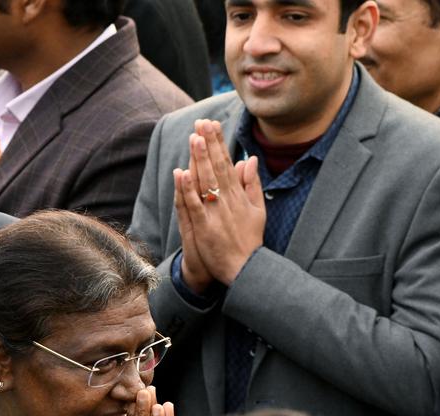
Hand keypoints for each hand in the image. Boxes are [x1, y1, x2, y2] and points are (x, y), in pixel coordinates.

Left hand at [173, 119, 265, 289]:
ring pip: (205, 182)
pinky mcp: (204, 228)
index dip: (219, 144)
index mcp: (239, 195)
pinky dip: (188, 189)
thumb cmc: (249, 239)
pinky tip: (181, 173)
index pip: (227, 163)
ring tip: (193, 138)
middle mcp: (227, 201)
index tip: (212, 125)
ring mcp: (215, 214)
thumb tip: (250, 159)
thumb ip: (252, 184)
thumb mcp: (258, 210)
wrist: (245, 268)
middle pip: (216, 168)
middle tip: (201, 123)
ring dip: (199, 160)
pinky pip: (194, 205)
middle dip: (208, 144)